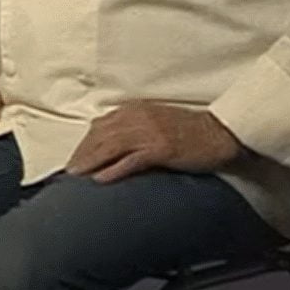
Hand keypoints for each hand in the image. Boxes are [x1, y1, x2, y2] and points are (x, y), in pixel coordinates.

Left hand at [65, 102, 241, 182]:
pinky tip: (101, 179)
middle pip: (101, 136)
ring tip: (77, 176)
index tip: (74, 158)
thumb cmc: (190, 130)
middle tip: (69, 171)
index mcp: (136, 110)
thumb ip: (133, 126)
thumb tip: (110, 143)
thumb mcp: (156, 121)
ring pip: (110, 146)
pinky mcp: (161, 148)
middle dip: (82, 154)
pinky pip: (131, 160)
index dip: (85, 143)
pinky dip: (114, 169)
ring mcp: (149, 132)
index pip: (101, 126)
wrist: (220, 133)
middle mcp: (138, 117)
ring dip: (91, 162)